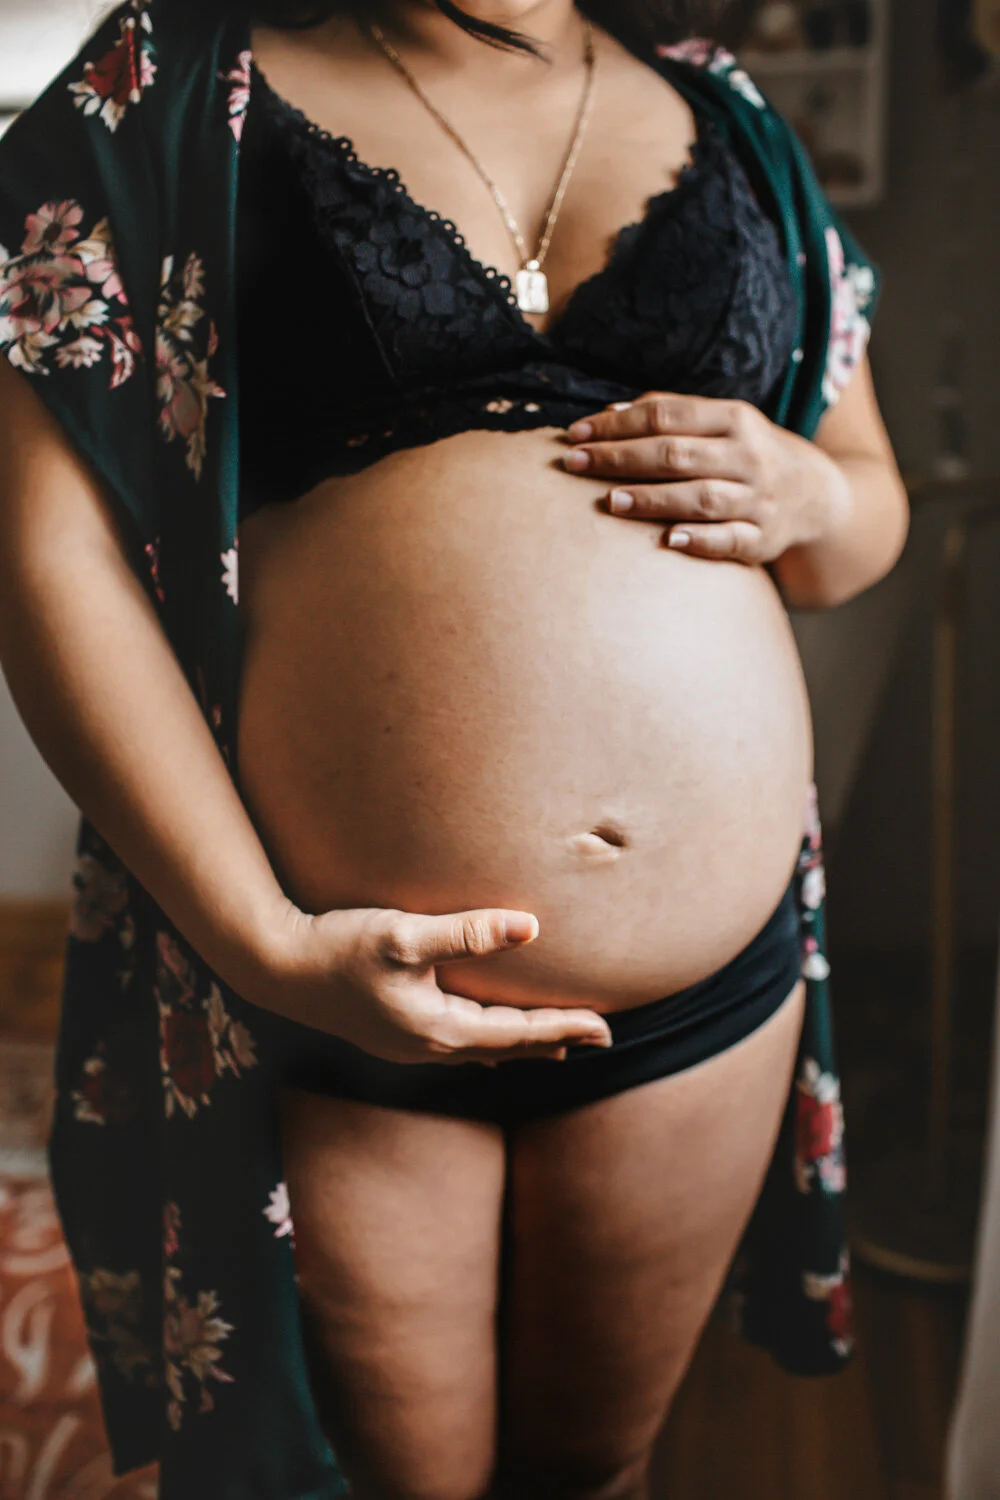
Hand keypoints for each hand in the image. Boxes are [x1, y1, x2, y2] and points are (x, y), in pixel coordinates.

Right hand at [251, 902, 613, 1064]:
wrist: (276, 966)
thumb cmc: (337, 946)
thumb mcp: (402, 934)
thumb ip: (466, 931)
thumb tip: (530, 928)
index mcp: (438, 1030)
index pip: (518, 1033)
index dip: (564, 1028)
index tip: (607, 1027)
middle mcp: (427, 1047)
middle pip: (507, 1048)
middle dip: (554, 1041)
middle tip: (602, 1038)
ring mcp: (408, 1045)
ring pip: (483, 1049)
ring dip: (524, 1044)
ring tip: (559, 1045)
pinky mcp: (394, 1033)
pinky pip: (459, 1045)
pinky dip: (490, 1041)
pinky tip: (489, 1046)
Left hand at [561, 392, 849, 563]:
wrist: (817, 495)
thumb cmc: (748, 454)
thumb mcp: (722, 422)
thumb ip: (670, 415)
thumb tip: (607, 414)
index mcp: (734, 419)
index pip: (667, 416)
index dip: (617, 424)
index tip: (575, 434)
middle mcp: (749, 456)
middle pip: (676, 454)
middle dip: (620, 458)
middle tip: (573, 464)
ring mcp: (758, 499)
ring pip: (700, 497)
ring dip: (652, 499)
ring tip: (609, 501)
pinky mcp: (763, 539)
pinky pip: (730, 541)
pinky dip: (700, 541)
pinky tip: (668, 541)